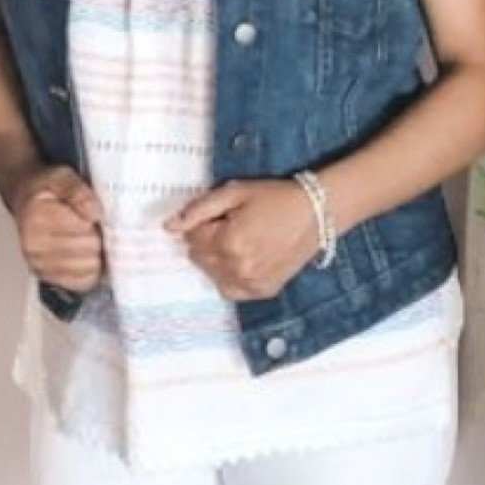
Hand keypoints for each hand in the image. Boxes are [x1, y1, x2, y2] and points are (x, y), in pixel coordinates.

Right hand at [10, 165, 105, 293]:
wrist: (25, 199)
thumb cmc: (45, 190)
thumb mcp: (62, 176)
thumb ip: (78, 191)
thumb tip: (93, 213)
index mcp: (38, 220)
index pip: (85, 230)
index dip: (96, 222)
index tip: (92, 215)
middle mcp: (34, 246)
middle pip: (89, 250)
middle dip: (97, 238)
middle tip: (92, 228)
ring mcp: (39, 265)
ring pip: (88, 269)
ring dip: (94, 255)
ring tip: (87, 240)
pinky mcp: (47, 277)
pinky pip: (81, 283)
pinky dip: (89, 271)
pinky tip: (85, 257)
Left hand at [165, 178, 321, 300]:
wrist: (316, 214)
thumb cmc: (275, 198)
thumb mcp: (235, 193)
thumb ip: (198, 210)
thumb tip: (168, 227)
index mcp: (228, 242)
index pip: (191, 237)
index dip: (203, 222)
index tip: (223, 214)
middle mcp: (237, 268)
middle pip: (198, 257)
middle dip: (208, 241)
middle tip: (232, 226)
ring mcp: (251, 283)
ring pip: (212, 275)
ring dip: (218, 259)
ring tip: (241, 241)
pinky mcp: (263, 291)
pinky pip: (231, 290)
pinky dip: (232, 276)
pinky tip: (246, 259)